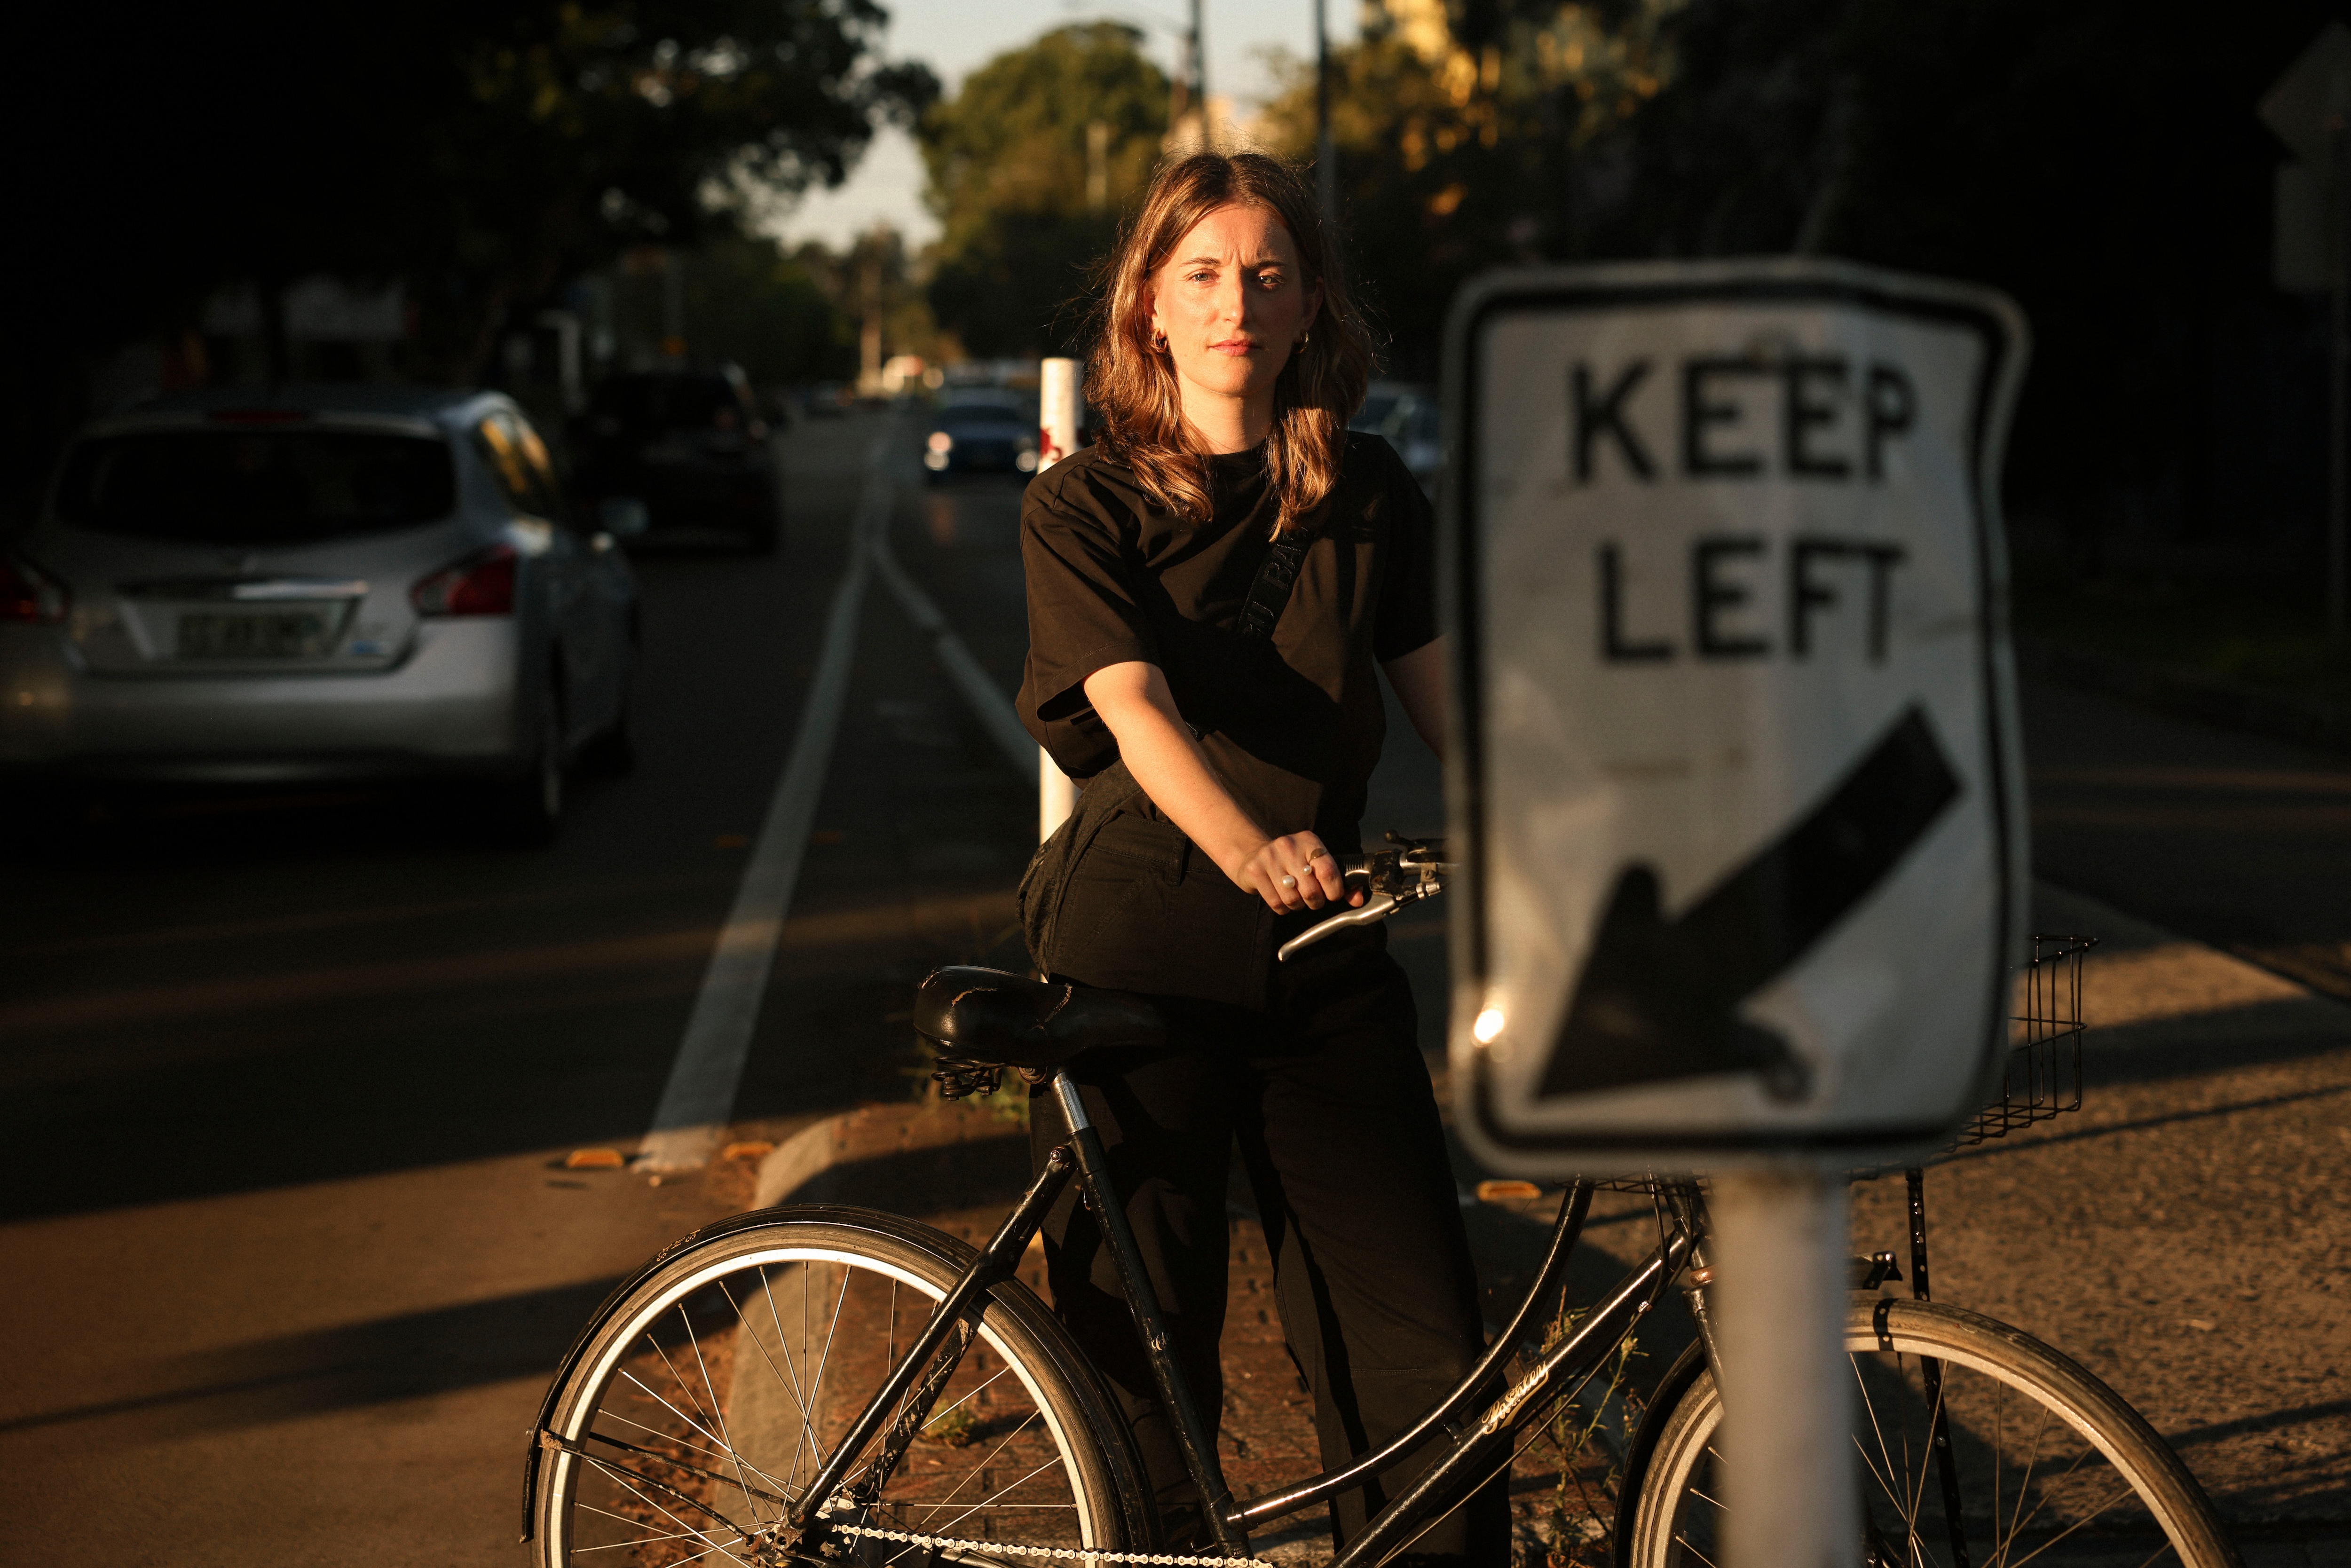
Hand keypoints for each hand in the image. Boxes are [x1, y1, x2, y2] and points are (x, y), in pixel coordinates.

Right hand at [1233, 833, 1359, 913]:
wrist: (1253, 855)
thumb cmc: (1292, 863)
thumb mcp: (1315, 864)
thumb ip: (1339, 881)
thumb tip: (1358, 900)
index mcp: (1309, 841)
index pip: (1328, 870)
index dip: (1334, 890)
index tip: (1332, 895)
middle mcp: (1289, 846)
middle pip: (1311, 890)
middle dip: (1315, 901)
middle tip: (1312, 898)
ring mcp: (1270, 857)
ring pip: (1293, 899)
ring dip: (1297, 905)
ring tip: (1295, 896)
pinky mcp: (1255, 870)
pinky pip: (1276, 903)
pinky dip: (1283, 908)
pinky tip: (1281, 897)